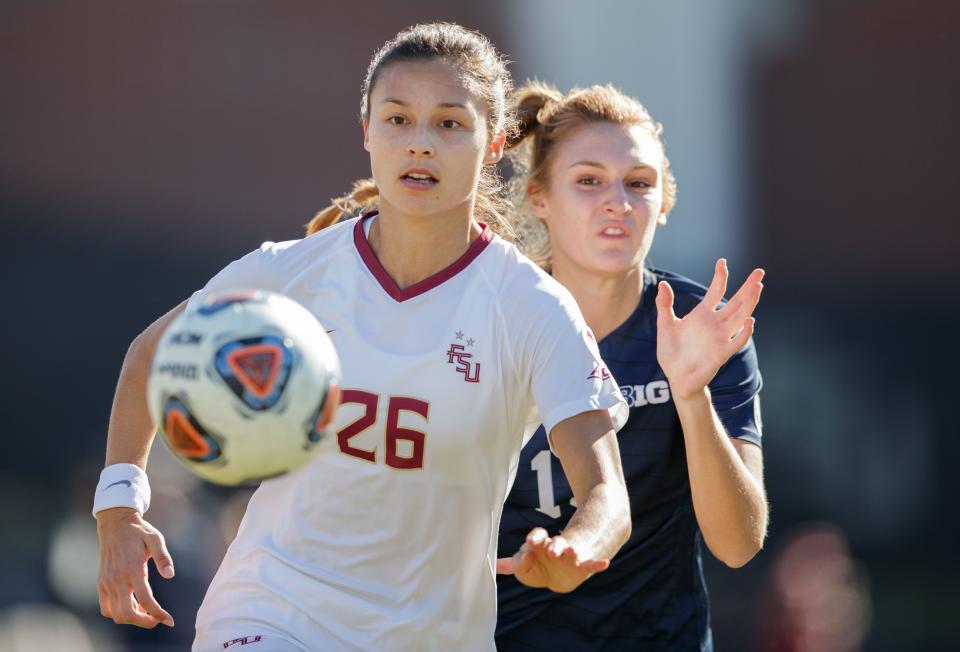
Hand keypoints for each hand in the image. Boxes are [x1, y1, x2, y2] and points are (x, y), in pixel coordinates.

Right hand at [96, 507, 175, 627]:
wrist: (115, 524)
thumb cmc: (139, 531)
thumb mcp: (155, 539)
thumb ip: (163, 557)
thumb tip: (171, 575)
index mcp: (133, 568)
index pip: (145, 600)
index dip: (158, 614)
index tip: (169, 620)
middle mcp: (117, 579)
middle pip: (128, 614)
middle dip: (145, 622)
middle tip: (158, 619)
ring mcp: (106, 582)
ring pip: (116, 614)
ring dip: (132, 618)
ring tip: (146, 610)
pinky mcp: (101, 583)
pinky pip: (106, 608)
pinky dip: (118, 613)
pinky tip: (132, 605)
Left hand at [496, 528, 609, 592]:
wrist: (567, 565)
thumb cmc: (542, 563)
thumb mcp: (527, 564)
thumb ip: (513, 564)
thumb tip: (493, 566)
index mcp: (541, 544)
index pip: (536, 537)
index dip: (534, 540)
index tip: (529, 544)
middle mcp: (556, 546)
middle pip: (554, 542)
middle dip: (552, 545)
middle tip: (549, 548)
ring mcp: (571, 555)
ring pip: (571, 551)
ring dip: (570, 551)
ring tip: (572, 552)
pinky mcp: (584, 564)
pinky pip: (592, 564)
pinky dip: (597, 564)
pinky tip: (605, 564)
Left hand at [656, 259, 763, 400]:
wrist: (676, 377)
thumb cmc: (672, 352)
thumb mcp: (665, 325)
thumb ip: (665, 305)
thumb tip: (663, 284)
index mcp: (703, 314)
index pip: (716, 291)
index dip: (720, 276)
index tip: (722, 262)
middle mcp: (716, 323)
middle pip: (736, 301)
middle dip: (748, 287)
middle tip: (759, 271)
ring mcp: (721, 337)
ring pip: (741, 317)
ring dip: (750, 303)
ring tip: (758, 287)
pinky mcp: (722, 353)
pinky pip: (737, 341)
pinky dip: (744, 332)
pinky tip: (750, 320)